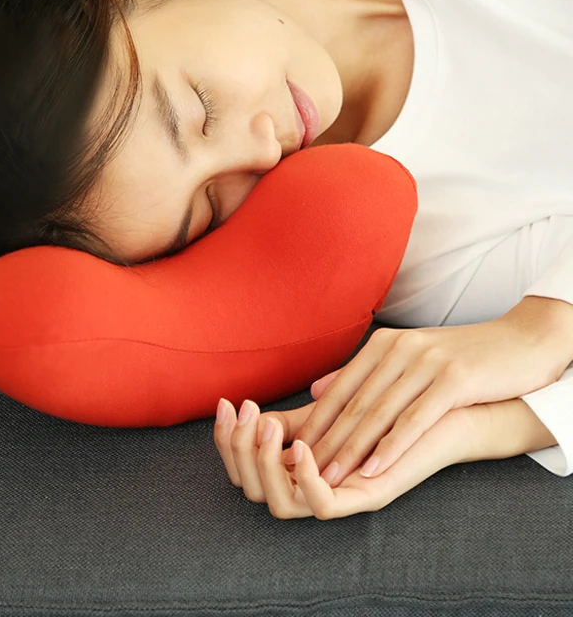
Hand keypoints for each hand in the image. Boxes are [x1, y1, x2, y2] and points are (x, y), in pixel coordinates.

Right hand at [214, 396, 485, 518]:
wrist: (452, 408)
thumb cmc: (397, 402)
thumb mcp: (337, 403)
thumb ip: (299, 412)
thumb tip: (251, 406)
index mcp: (303, 465)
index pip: (246, 467)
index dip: (227, 440)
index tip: (226, 403)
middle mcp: (317, 486)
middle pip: (253, 489)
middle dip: (236, 450)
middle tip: (240, 411)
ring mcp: (341, 494)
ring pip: (280, 503)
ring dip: (264, 463)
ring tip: (265, 426)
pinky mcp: (368, 496)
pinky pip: (323, 505)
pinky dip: (304, 480)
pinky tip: (300, 446)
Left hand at [284, 300, 572, 488]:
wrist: (524, 341)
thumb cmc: (461, 357)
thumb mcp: (408, 358)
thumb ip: (363, 374)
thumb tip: (318, 391)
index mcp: (383, 344)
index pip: (341, 388)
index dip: (316, 422)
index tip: (295, 451)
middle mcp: (398, 349)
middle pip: (354, 402)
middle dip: (325, 440)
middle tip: (302, 470)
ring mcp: (425, 362)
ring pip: (378, 413)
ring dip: (351, 449)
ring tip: (329, 477)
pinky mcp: (453, 378)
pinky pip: (415, 419)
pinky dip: (392, 446)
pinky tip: (374, 470)